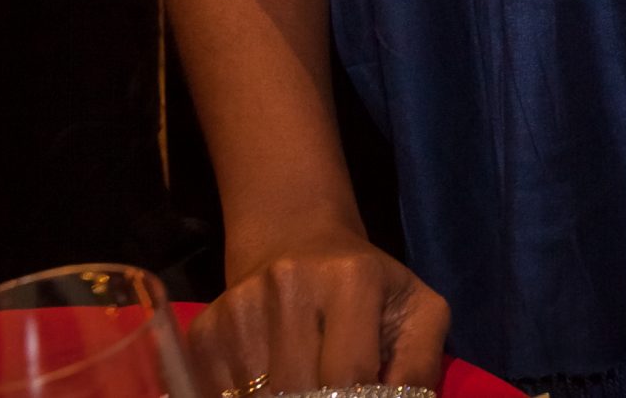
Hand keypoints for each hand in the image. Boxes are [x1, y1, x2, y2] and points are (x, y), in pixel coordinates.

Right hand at [186, 228, 448, 395]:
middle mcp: (289, 285)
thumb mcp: (416, 310)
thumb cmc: (370, 285)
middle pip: (299, 391)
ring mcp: (240, 307)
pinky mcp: (205, 330)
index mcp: (352, 279)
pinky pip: (217, 394)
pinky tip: (269, 389)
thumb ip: (420, 363)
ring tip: (307, 390)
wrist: (299, 242)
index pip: (350, 374)